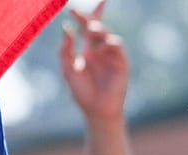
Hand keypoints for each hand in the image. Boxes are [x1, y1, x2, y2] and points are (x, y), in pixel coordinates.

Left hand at [60, 1, 128, 124]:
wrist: (96, 111)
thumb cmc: (82, 92)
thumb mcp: (68, 69)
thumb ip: (66, 50)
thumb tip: (66, 27)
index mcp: (89, 50)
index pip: (87, 28)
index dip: (82, 16)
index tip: (72, 8)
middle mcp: (101, 51)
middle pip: (97, 28)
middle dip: (90, 20)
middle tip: (81, 16)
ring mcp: (112, 56)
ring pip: (108, 35)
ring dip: (99, 31)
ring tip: (90, 29)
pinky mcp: (121, 64)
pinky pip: (118, 48)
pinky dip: (111, 43)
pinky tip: (104, 43)